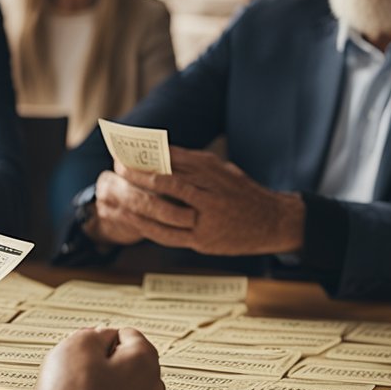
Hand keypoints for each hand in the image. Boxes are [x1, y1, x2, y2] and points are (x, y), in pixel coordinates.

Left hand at [90, 147, 304, 255]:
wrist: (274, 221)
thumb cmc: (243, 193)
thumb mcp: (223, 170)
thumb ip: (194, 164)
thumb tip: (159, 155)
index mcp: (211, 169)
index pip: (170, 157)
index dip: (144, 154)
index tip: (124, 150)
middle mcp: (208, 190)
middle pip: (163, 179)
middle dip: (136, 173)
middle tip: (116, 168)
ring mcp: (206, 216)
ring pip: (164, 205)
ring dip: (137, 198)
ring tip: (119, 192)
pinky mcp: (203, 239)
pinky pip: (168, 232)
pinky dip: (147, 224)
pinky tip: (132, 219)